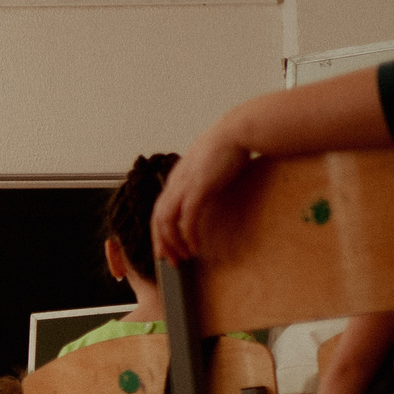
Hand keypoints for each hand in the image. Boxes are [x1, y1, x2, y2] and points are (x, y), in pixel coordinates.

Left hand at [150, 125, 249, 264]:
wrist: (236, 132)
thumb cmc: (226, 149)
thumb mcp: (206, 170)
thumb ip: (200, 184)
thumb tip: (204, 197)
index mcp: (176, 181)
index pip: (159, 211)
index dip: (159, 232)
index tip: (164, 249)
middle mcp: (175, 184)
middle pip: (157, 219)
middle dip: (161, 244)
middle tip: (170, 262)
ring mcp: (185, 186)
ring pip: (167, 221)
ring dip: (173, 243)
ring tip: (183, 257)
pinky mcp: (199, 187)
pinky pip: (187, 217)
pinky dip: (187, 234)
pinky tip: (194, 246)